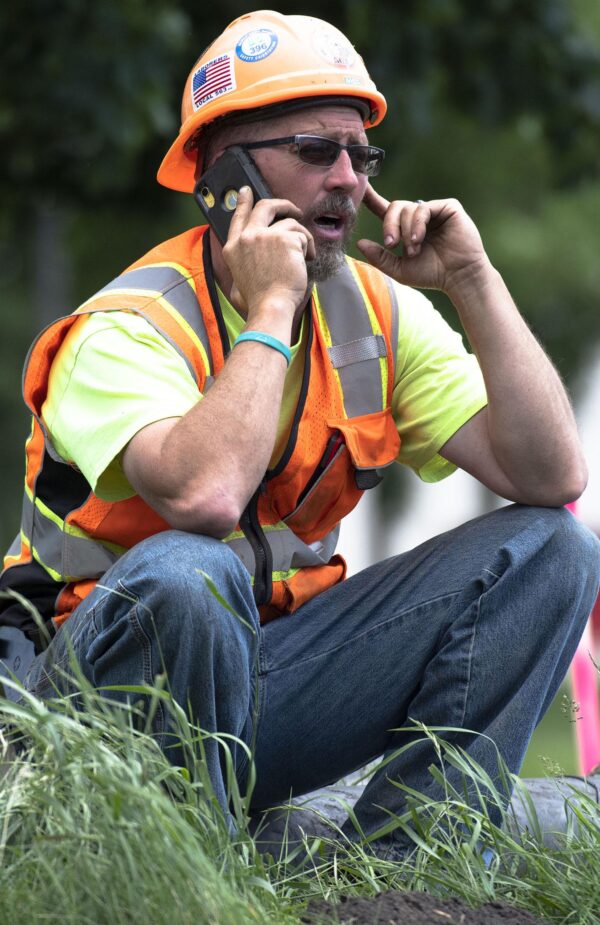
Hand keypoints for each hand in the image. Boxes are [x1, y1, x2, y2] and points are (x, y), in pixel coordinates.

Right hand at [223, 186, 315, 319]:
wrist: (270, 307)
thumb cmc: (258, 301)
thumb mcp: (238, 282)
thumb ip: (242, 267)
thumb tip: (246, 269)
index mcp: (233, 248)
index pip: (238, 217)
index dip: (244, 202)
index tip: (247, 191)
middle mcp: (246, 238)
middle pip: (265, 206)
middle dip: (282, 204)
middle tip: (294, 210)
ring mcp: (264, 236)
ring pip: (290, 223)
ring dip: (301, 238)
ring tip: (304, 256)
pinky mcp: (284, 239)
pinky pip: (302, 235)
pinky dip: (308, 248)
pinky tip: (306, 262)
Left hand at [358, 185, 490, 295]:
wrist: (458, 277)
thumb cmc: (432, 274)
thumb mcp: (399, 269)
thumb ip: (379, 257)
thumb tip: (359, 243)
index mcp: (406, 228)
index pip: (386, 209)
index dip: (372, 199)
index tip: (361, 189)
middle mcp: (419, 217)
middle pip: (395, 207)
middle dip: (389, 225)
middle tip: (392, 244)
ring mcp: (434, 210)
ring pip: (408, 208)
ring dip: (406, 231)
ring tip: (413, 250)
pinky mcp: (448, 207)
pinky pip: (424, 208)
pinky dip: (417, 224)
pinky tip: (419, 238)